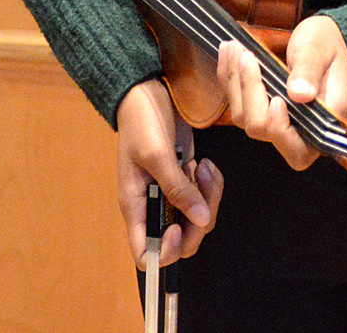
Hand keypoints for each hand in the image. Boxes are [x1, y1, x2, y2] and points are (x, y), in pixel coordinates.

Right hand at [115, 78, 223, 266]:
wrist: (145, 92)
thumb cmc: (141, 123)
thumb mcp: (156, 155)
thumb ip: (177, 188)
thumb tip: (200, 219)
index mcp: (136, 207)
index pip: (145, 254)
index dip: (165, 252)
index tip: (179, 228)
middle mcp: (154, 206)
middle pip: (182, 240)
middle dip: (199, 222)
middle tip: (203, 191)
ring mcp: (171, 192)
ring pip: (198, 217)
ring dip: (208, 197)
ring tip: (204, 168)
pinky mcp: (185, 177)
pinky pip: (204, 196)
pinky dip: (210, 184)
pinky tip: (204, 163)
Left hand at [217, 15, 346, 170]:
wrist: (320, 37)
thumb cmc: (326, 43)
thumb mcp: (320, 50)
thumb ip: (309, 71)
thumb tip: (298, 94)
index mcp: (323, 123)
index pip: (298, 149)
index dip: (280, 129)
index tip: (276, 99)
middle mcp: (298, 130)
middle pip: (261, 128)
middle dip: (250, 91)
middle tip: (245, 55)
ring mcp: (276, 122)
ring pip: (244, 117)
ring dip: (235, 82)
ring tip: (233, 47)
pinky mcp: (261, 110)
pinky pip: (238, 103)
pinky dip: (230, 78)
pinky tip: (228, 53)